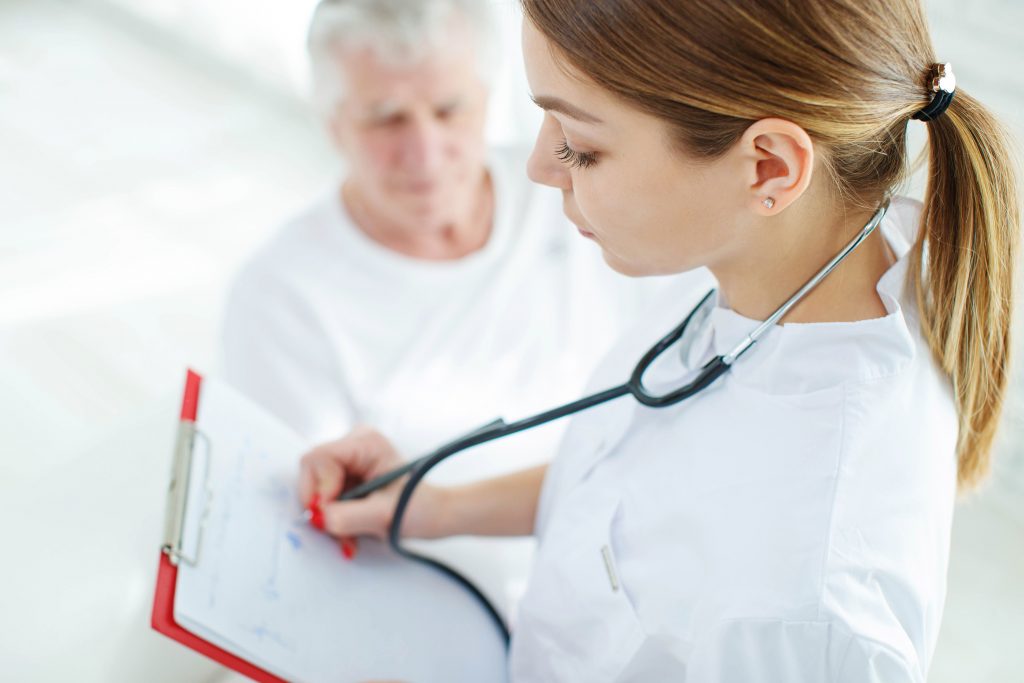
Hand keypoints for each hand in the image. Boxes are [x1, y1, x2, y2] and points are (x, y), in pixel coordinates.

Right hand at [298, 426, 448, 555]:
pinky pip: (324, 497)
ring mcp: (349, 460)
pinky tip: (350, 528)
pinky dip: (333, 517)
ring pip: (315, 489)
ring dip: (328, 516)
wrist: (432, 515)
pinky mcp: (346, 476)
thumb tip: (320, 517)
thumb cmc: (419, 508)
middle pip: (312, 474)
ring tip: (351, 533)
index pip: (317, 458)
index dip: (317, 489)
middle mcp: (354, 445)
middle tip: (338, 528)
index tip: (328, 513)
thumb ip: (348, 516)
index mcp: (366, 442)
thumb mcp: (383, 516)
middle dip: (322, 506)